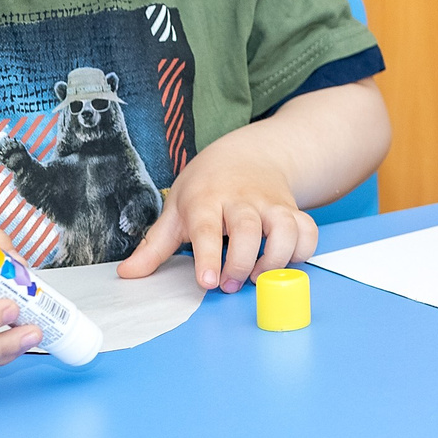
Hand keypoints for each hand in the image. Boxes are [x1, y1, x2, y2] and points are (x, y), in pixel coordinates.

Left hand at [123, 149, 316, 293]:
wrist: (250, 154)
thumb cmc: (208, 185)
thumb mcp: (177, 208)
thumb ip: (155, 244)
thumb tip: (128, 274)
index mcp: (207, 199)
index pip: (206, 228)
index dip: (208, 257)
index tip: (208, 282)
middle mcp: (242, 200)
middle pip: (248, 230)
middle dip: (241, 262)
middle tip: (230, 284)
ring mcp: (271, 203)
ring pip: (285, 229)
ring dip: (276, 258)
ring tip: (259, 277)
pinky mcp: (293, 209)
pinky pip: (308, 230)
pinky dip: (303, 250)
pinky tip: (284, 262)